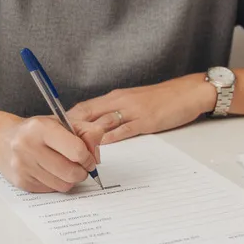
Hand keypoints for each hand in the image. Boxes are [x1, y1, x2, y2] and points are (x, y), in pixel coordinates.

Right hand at [0, 117, 103, 192]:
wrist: (3, 141)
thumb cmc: (37, 131)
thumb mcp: (61, 123)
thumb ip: (86, 132)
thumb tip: (95, 155)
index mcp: (41, 128)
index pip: (77, 150)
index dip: (88, 157)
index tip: (88, 157)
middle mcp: (28, 146)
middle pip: (72, 172)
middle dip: (82, 171)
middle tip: (81, 166)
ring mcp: (23, 166)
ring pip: (64, 185)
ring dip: (70, 179)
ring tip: (65, 167)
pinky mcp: (21, 182)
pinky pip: (52, 190)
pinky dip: (57, 183)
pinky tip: (50, 171)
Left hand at [68, 75, 214, 145]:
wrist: (189, 92)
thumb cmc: (162, 99)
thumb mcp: (134, 102)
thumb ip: (116, 113)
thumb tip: (97, 128)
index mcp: (115, 97)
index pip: (85, 107)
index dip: (68, 118)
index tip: (55, 131)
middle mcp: (120, 101)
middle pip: (88, 113)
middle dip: (72, 128)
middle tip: (58, 143)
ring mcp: (133, 110)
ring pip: (103, 122)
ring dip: (88, 136)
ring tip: (75, 151)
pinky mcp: (147, 120)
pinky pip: (125, 129)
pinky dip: (111, 138)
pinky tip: (101, 146)